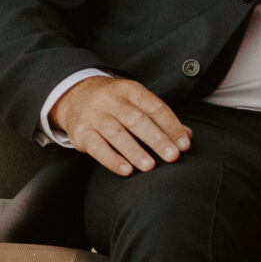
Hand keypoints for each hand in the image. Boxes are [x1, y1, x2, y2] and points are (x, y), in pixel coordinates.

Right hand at [53, 75, 191, 176]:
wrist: (73, 95)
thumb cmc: (114, 103)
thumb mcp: (136, 102)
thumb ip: (160, 119)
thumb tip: (187, 136)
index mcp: (130, 90)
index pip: (154, 107)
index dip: (171, 126)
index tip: (184, 144)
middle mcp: (111, 100)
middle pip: (137, 120)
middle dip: (157, 139)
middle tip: (172, 156)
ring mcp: (94, 116)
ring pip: (117, 133)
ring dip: (135, 150)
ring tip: (150, 166)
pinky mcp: (81, 132)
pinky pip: (97, 147)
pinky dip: (112, 160)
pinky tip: (126, 170)